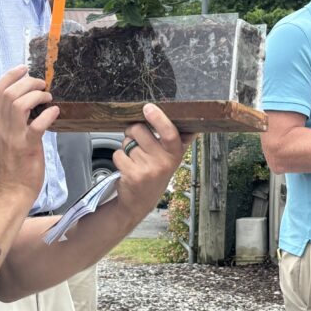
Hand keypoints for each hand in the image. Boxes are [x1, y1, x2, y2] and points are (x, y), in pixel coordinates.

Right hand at [0, 65, 58, 203]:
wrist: (8, 192)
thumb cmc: (10, 167)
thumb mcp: (4, 139)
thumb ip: (11, 122)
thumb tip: (29, 105)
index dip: (10, 76)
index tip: (24, 70)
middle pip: (8, 92)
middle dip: (27, 82)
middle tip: (42, 84)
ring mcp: (12, 137)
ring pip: (19, 104)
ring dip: (37, 96)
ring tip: (48, 98)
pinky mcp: (27, 147)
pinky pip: (37, 125)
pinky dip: (48, 115)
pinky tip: (55, 113)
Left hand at [113, 104, 191, 218]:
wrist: (140, 202)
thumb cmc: (155, 174)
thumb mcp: (171, 159)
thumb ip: (178, 141)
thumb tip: (192, 124)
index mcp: (175, 154)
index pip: (170, 133)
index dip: (159, 118)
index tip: (148, 108)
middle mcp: (164, 163)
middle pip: (140, 130)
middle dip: (133, 130)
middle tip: (136, 139)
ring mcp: (148, 170)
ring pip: (127, 142)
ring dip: (126, 147)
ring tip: (134, 158)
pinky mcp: (133, 176)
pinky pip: (118, 154)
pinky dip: (119, 158)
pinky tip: (127, 167)